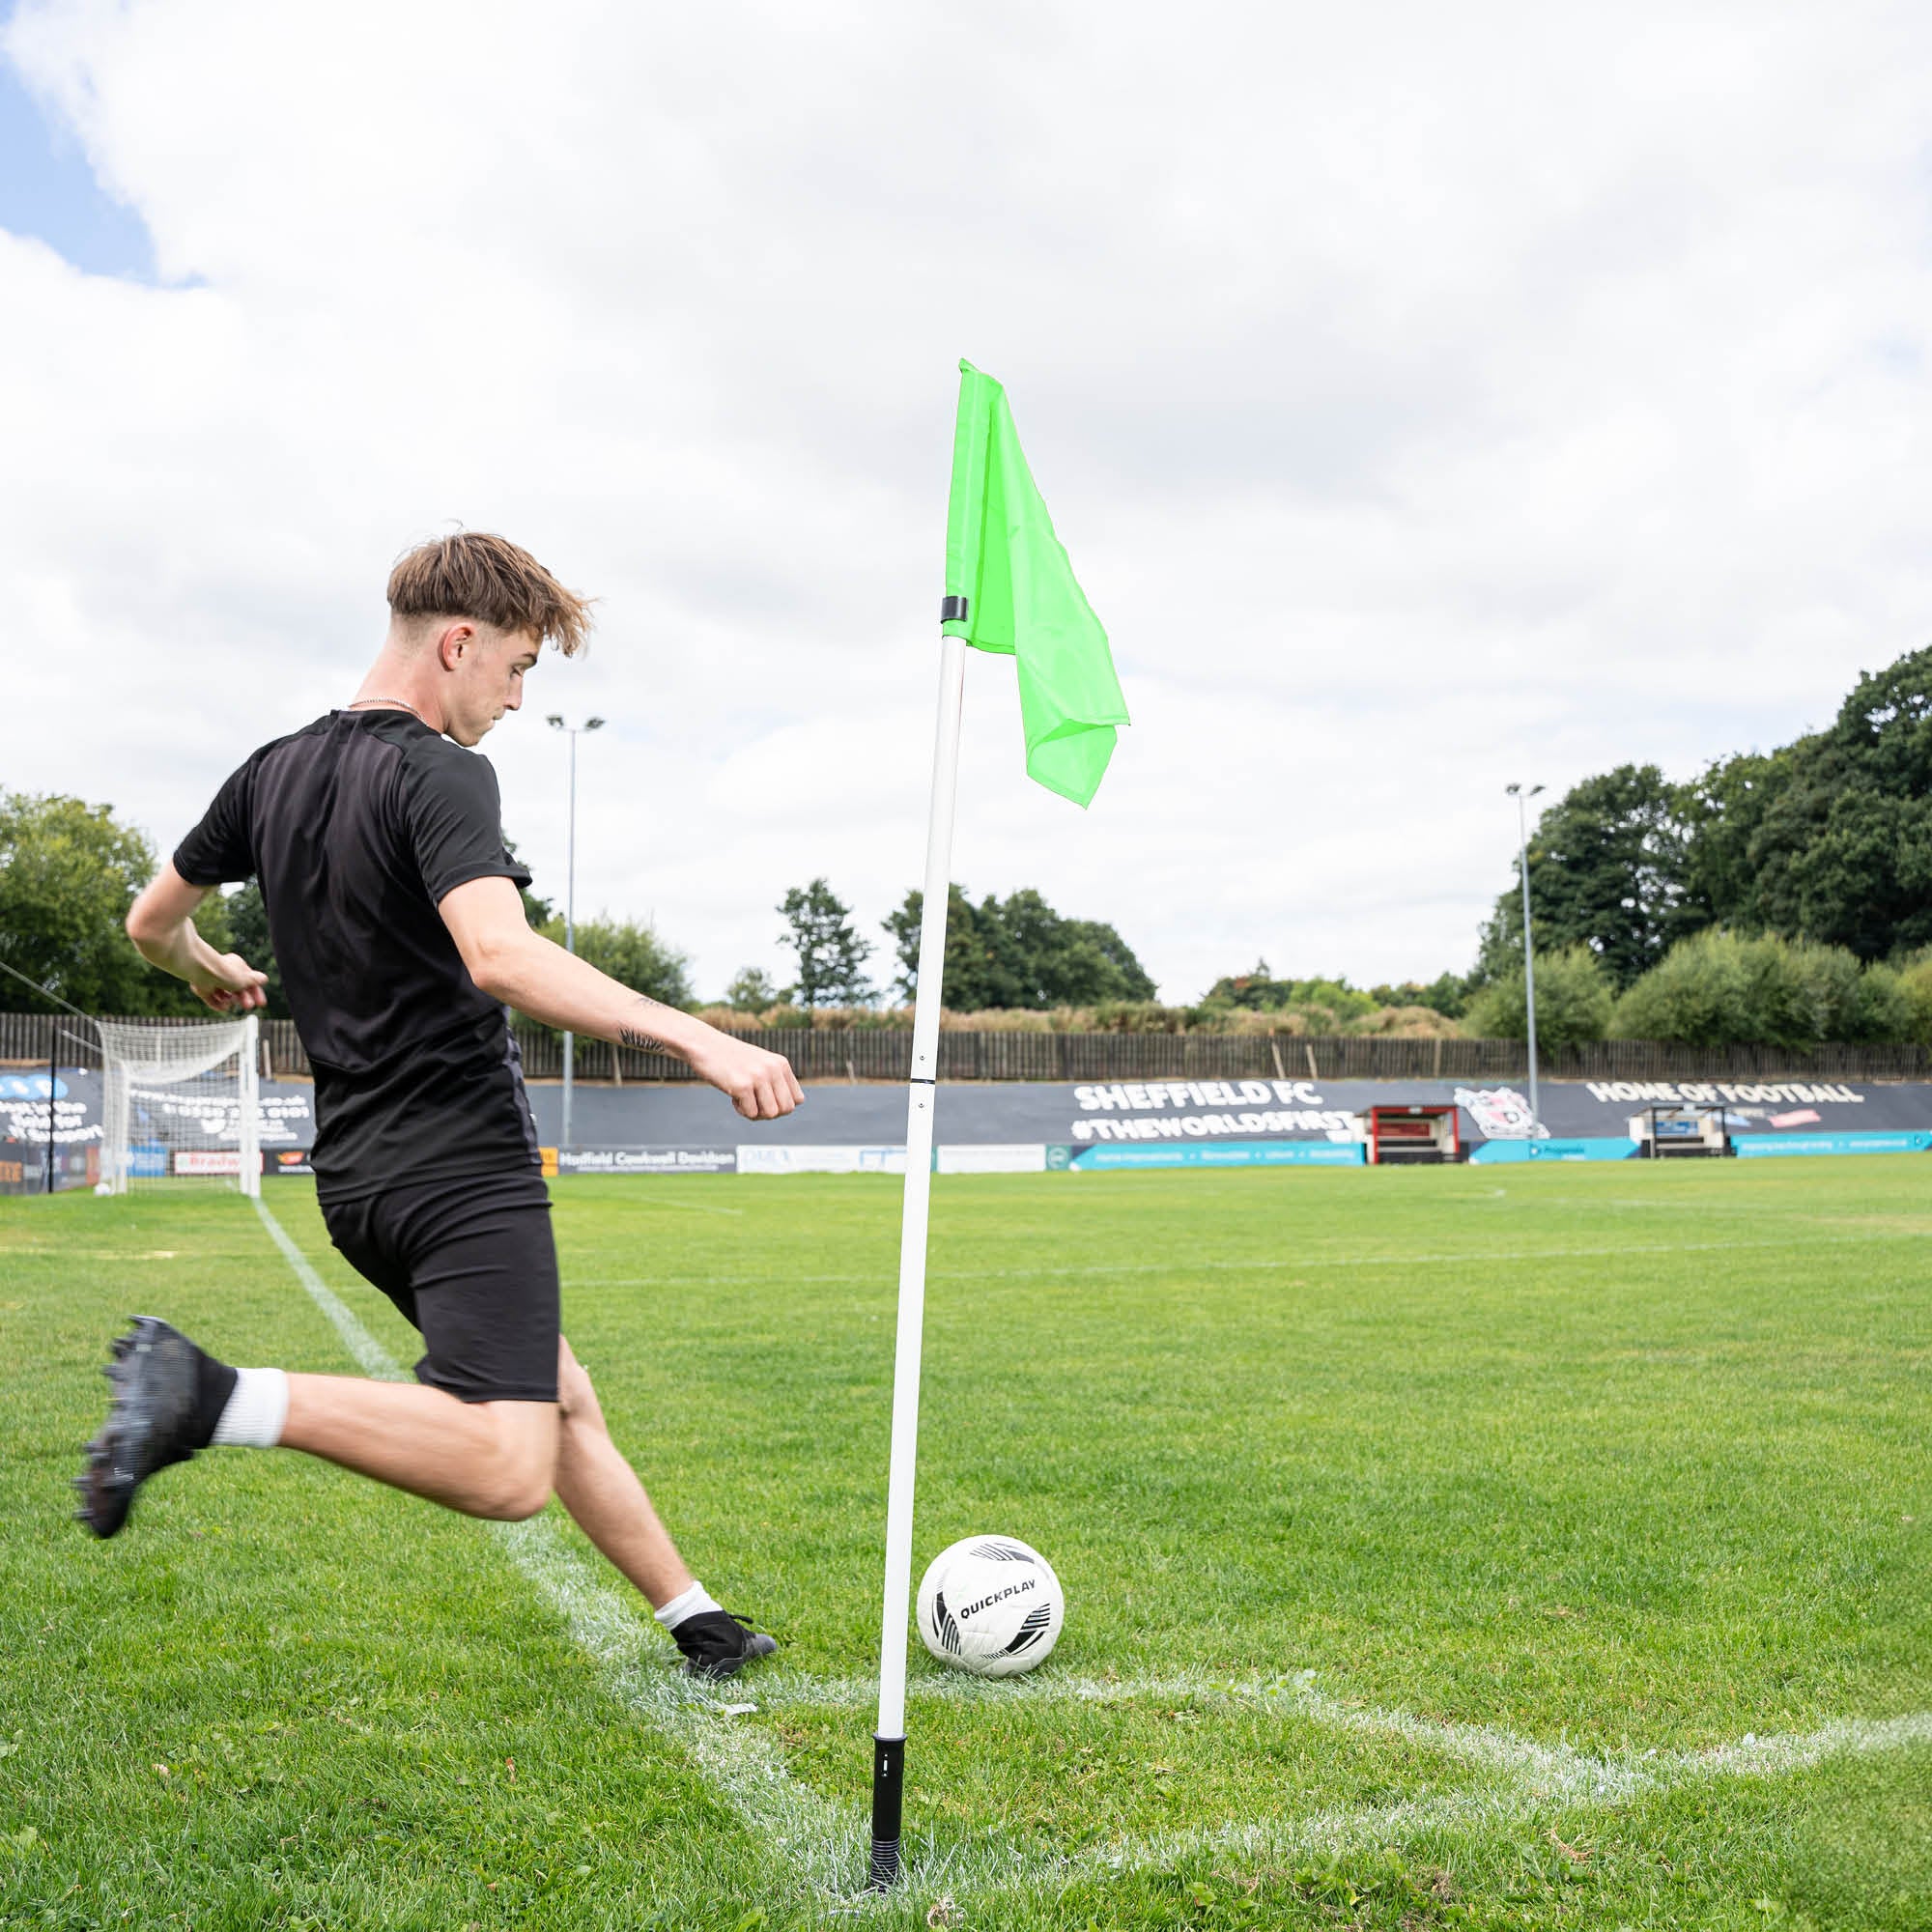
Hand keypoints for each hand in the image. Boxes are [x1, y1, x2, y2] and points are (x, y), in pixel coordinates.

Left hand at [190, 953, 268, 1013]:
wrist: (201, 970)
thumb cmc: (226, 972)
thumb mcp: (245, 979)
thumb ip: (254, 981)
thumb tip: (264, 979)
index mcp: (237, 966)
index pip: (249, 981)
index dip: (256, 993)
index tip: (261, 1004)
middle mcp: (225, 972)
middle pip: (237, 989)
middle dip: (243, 999)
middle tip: (248, 1006)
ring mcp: (213, 980)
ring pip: (225, 995)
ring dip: (230, 1001)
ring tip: (231, 1003)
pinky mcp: (203, 988)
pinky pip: (212, 999)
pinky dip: (218, 1004)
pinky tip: (223, 1006)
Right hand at [689, 1032, 804, 1119]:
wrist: (703, 1044)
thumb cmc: (731, 1058)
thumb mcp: (760, 1063)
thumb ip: (777, 1080)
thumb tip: (791, 1107)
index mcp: (781, 1063)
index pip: (797, 1100)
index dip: (781, 1106)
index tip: (765, 1099)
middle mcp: (773, 1069)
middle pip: (786, 1109)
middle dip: (769, 1113)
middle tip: (753, 1103)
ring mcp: (758, 1076)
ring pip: (771, 1114)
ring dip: (756, 1113)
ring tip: (743, 1100)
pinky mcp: (742, 1085)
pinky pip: (751, 1113)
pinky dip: (741, 1110)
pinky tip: (732, 1097)